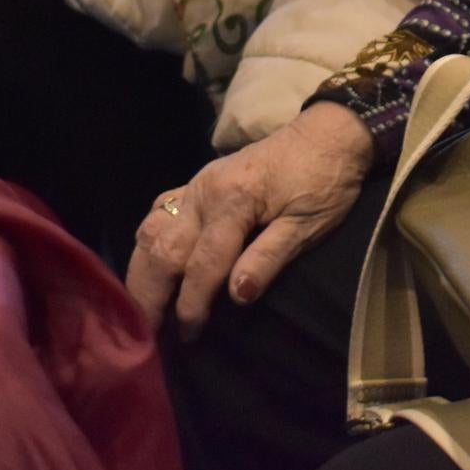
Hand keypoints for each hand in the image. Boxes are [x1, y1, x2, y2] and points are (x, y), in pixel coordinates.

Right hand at [125, 104, 375, 335]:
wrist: (327, 133)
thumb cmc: (325, 182)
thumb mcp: (309, 224)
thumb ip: (270, 258)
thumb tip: (237, 295)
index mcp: (234, 201)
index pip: (203, 263)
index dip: (193, 303)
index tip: (189, 336)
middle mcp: (204, 191)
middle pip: (163, 249)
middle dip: (152, 295)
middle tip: (149, 334)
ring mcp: (196, 184)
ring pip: (151, 230)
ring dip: (142, 271)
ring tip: (142, 308)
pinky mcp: (196, 182)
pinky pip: (159, 211)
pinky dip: (148, 242)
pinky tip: (148, 264)